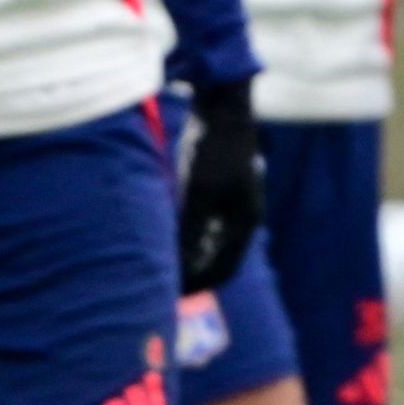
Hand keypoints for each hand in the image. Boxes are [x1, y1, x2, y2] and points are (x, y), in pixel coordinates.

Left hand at [173, 77, 265, 292]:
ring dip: (186, 253)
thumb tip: (179, 264)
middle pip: (215, 256)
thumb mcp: (199, 191)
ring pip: (206, 238)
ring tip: (159, 261)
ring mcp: (230, 200)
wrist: (220, 106)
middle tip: (163, 284)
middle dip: (191, 272)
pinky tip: (162, 232)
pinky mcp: (216, 186)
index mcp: (244, 220)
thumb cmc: (212, 148)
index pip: (224, 269)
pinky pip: (200, 221)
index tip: (174, 298)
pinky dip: (184, 233)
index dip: (199, 286)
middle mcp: (240, 215)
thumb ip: (190, 228)